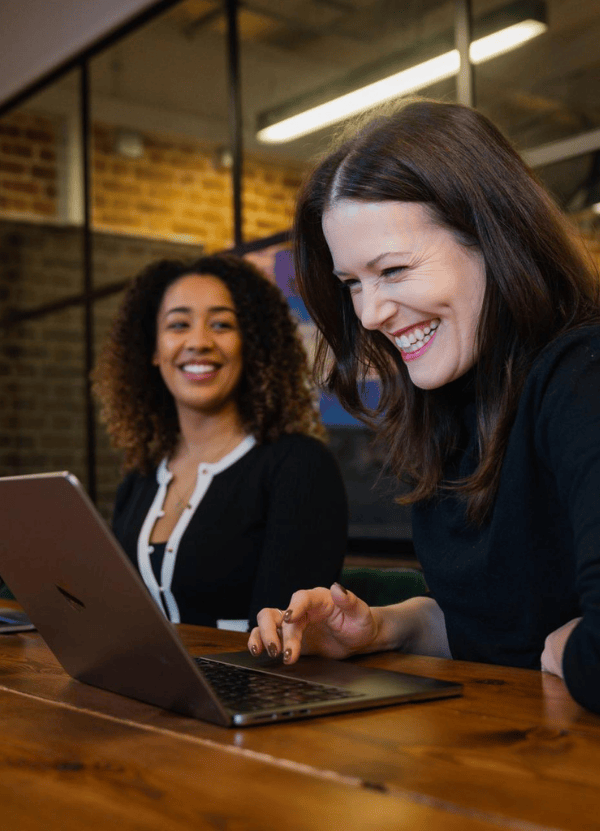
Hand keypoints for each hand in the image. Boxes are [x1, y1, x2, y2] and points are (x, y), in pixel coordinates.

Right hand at [247, 583, 378, 663]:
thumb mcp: (360, 613)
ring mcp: (293, 624)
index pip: (301, 598)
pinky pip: (269, 636)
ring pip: (267, 621)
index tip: (290, 619)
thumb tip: (337, 588)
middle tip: (279, 652)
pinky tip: (259, 652)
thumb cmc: (360, 623)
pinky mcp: (289, 638)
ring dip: (264, 636)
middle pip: (278, 613)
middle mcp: (302, 609)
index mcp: (318, 599)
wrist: (358, 638)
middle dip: (275, 631)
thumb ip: (349, 601)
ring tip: (270, 653)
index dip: (294, 607)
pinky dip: (260, 642)